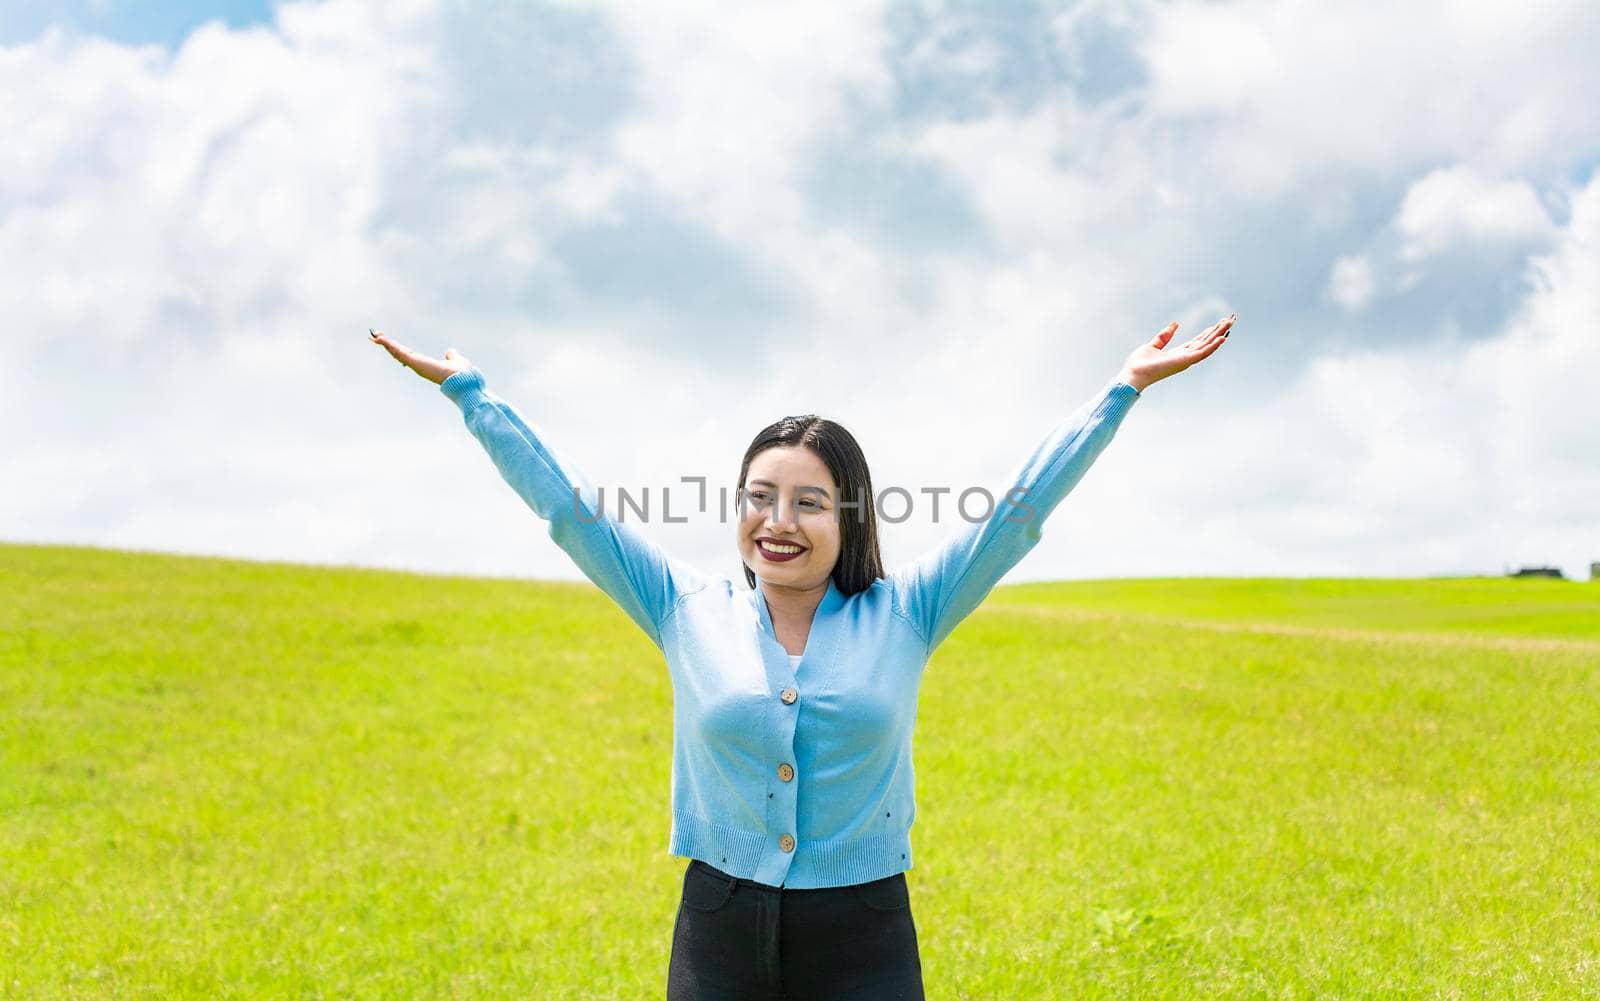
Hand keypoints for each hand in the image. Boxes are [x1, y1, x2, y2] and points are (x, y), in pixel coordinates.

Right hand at [368, 328, 472, 385]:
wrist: (464, 380)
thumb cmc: (461, 373)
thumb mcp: (455, 359)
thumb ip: (451, 356)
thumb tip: (450, 352)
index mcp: (425, 364)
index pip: (407, 354)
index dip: (396, 347)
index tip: (387, 341)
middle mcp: (418, 365)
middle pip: (398, 353)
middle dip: (386, 344)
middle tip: (373, 335)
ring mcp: (416, 365)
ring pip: (397, 352)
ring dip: (385, 343)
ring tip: (373, 335)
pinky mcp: (416, 363)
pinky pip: (401, 353)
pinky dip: (390, 346)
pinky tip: (381, 339)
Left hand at [1116, 313, 1233, 392]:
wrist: (1132, 374)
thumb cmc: (1139, 364)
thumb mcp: (1153, 345)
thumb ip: (1165, 336)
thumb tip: (1175, 324)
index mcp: (1179, 353)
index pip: (1199, 340)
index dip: (1210, 331)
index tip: (1220, 322)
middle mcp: (1185, 356)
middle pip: (1206, 341)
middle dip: (1219, 330)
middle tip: (1231, 319)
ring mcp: (1186, 360)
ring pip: (1208, 345)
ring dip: (1220, 334)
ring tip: (1231, 323)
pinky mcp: (1185, 361)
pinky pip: (1202, 352)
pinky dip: (1213, 346)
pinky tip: (1223, 338)